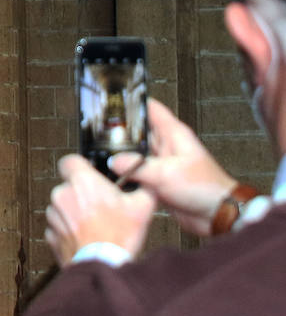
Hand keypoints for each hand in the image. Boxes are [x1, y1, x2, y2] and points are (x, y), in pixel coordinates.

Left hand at [45, 153, 155, 265]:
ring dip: (74, 213)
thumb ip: (143, 187)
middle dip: (82, 194)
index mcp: (82, 181)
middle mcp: (62, 194)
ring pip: (62, 207)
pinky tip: (86, 238)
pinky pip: (58, 227)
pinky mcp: (51, 234)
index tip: (90, 176)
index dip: (80, 167)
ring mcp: (54, 215)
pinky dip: (69, 231)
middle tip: (100, 208)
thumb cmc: (119, 237)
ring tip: (94, 227)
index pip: (69, 161)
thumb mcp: (142, 208)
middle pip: (68, 186)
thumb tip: (145, 181)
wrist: (104, 267)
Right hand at [107, 97, 236, 235]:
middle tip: (98, 129)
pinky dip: (127, 173)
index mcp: (173, 134)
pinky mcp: (160, 180)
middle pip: (139, 130)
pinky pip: (139, 172)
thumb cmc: (204, 188)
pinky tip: (112, 173)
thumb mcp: (167, 174)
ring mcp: (162, 163)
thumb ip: (138, 166)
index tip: (112, 98)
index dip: (132, 101)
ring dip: (123, 154)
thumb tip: (114, 161)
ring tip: (100, 151)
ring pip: (137, 153)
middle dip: (121, 130)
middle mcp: (167, 145)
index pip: (150, 108)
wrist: (218, 216)